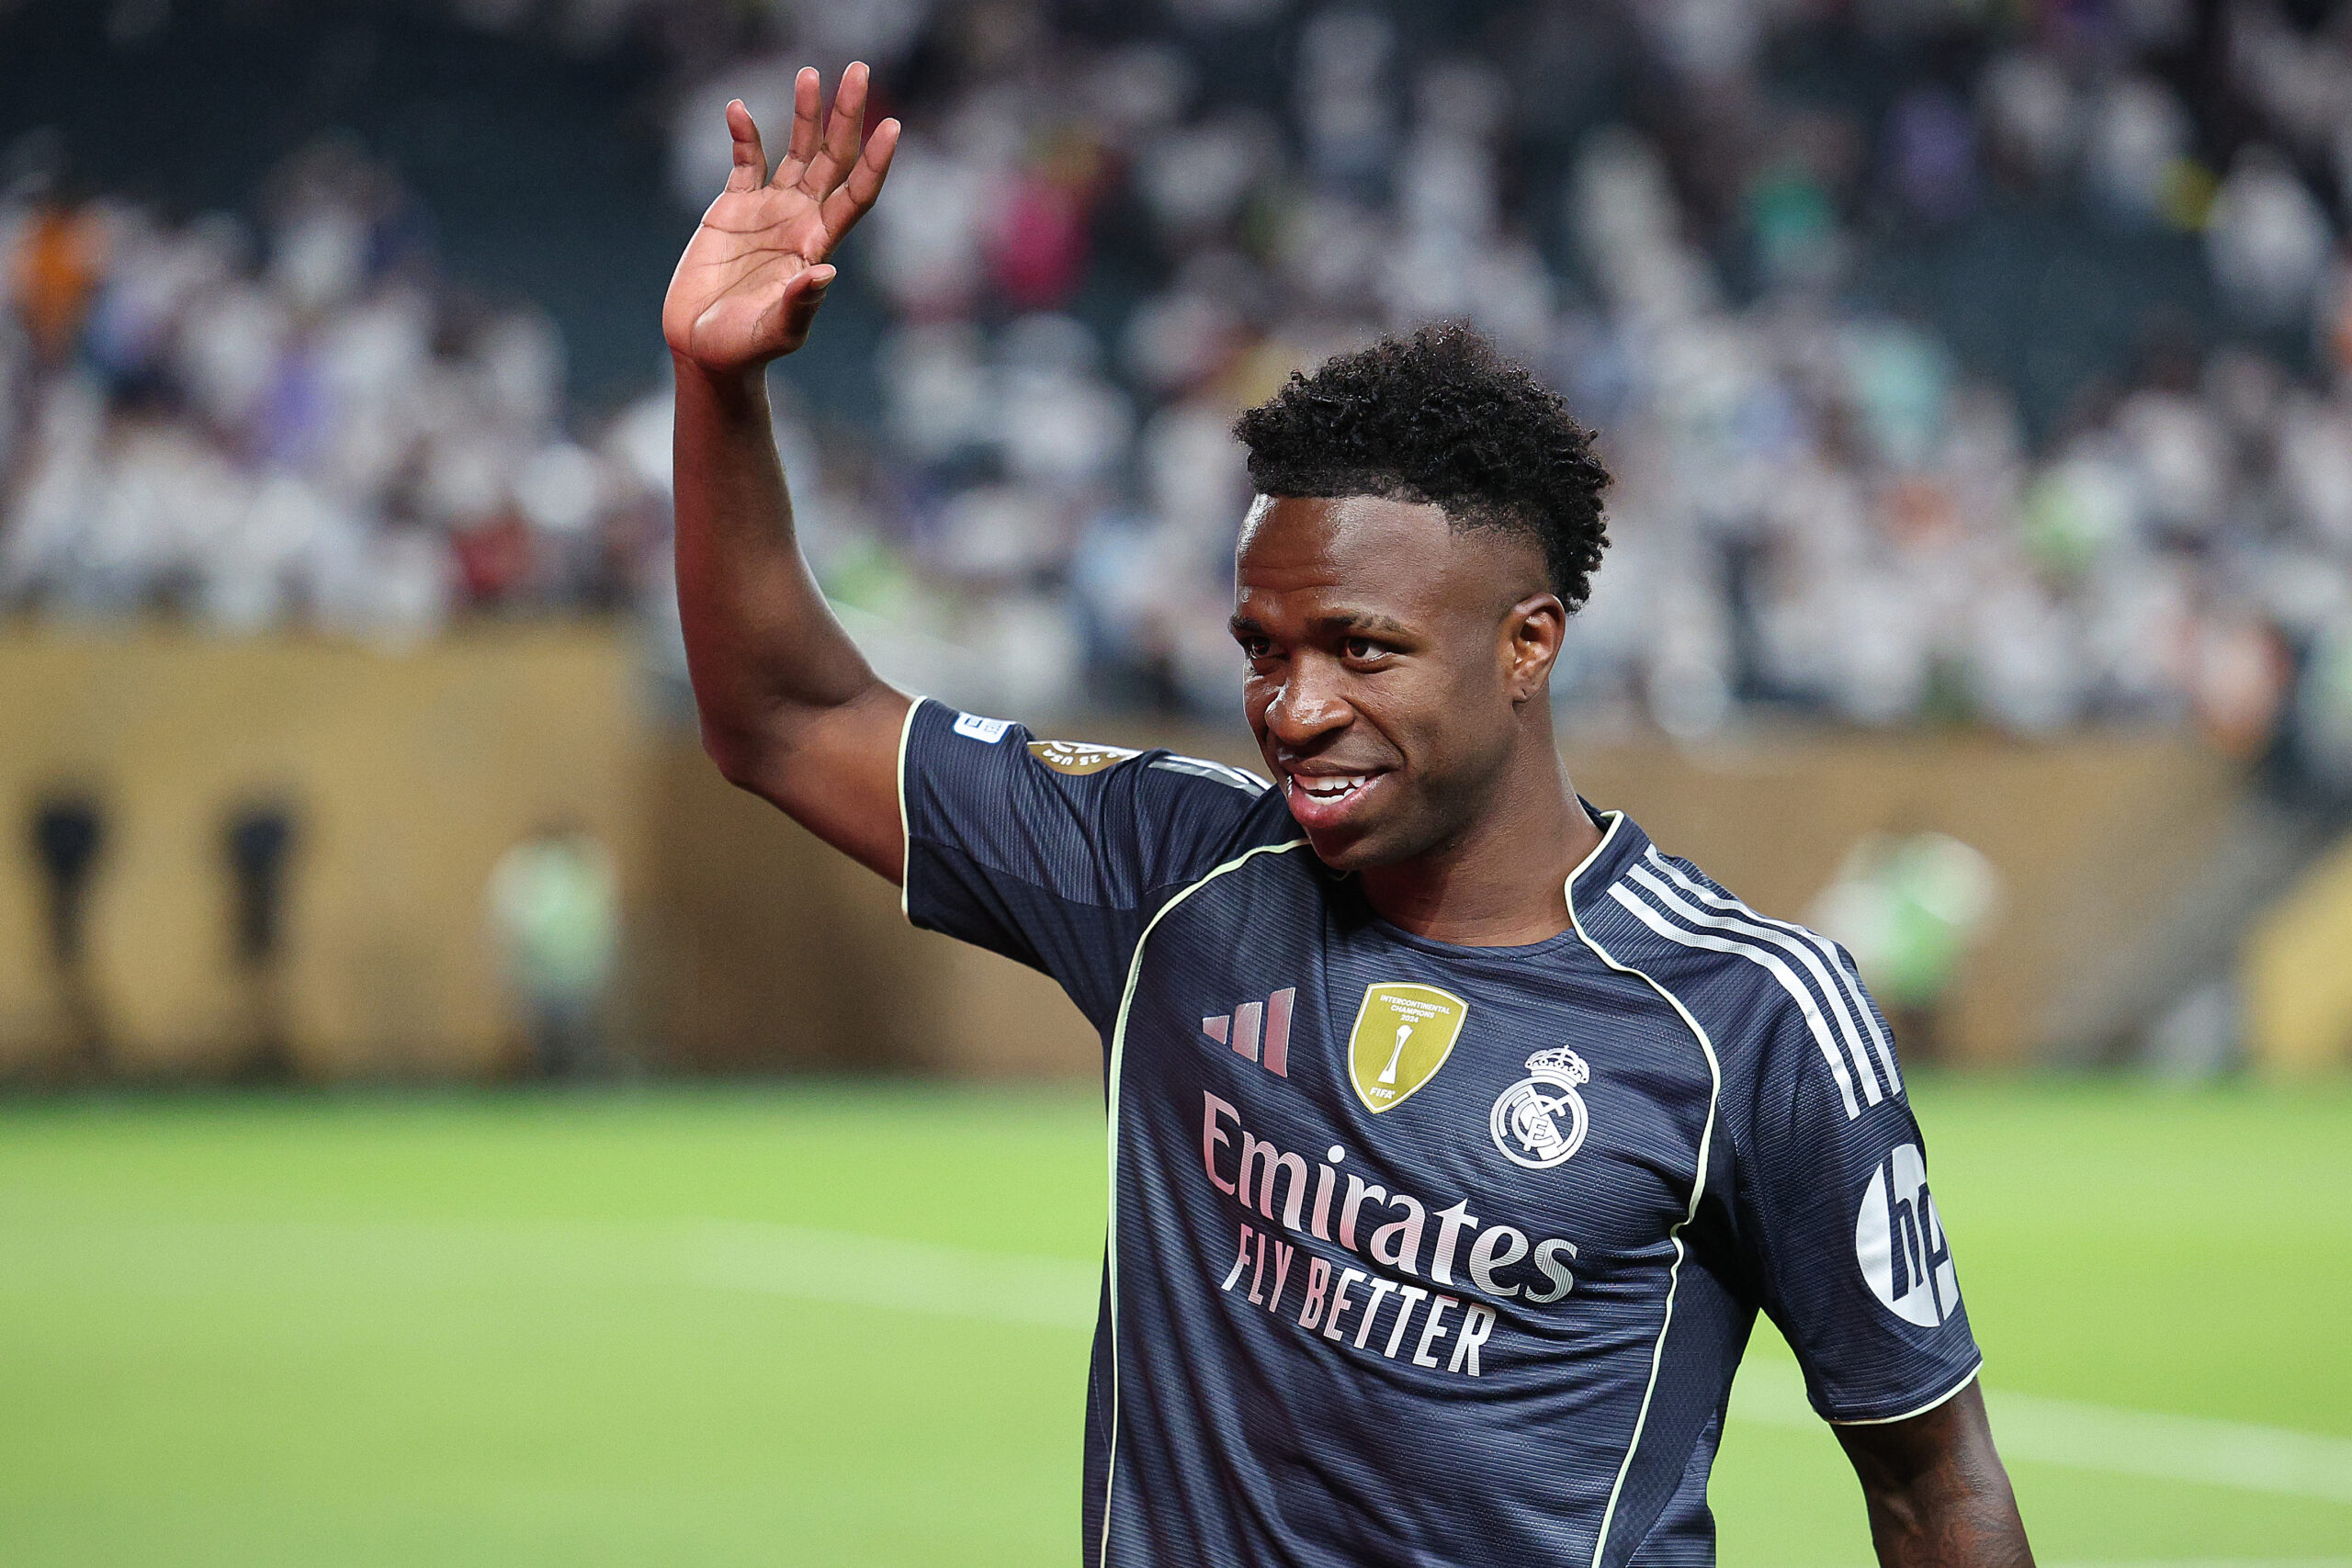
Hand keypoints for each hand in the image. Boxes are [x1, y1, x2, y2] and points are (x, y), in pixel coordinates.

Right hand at [662, 62, 900, 374]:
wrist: (704, 347)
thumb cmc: (746, 349)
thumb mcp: (776, 332)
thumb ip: (799, 306)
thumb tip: (825, 275)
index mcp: (819, 245)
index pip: (857, 195)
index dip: (876, 162)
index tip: (893, 126)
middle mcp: (802, 219)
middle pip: (833, 158)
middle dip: (847, 115)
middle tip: (859, 70)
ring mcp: (770, 209)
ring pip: (795, 149)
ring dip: (805, 113)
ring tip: (811, 74)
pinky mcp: (734, 206)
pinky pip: (745, 159)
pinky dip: (743, 134)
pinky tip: (738, 109)